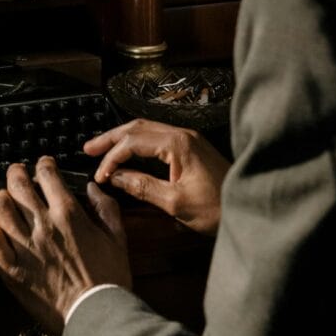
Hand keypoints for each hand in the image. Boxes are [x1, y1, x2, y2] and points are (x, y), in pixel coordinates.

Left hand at [0, 157, 131, 335]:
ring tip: (5, 199)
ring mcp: (26, 247)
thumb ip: (106, 207)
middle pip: (18, 184)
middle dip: (16, 173)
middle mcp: (44, 225)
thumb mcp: (118, 237)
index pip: (47, 174)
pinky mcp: (13, 269)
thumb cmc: (109, 279)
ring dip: (1, 198)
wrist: (96, 316)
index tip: (44, 166)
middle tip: (18, 173)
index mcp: (69, 214)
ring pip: (0, 208)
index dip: (43, 164)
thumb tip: (92, 188)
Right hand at [85, 119, 229, 236]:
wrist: (248, 206)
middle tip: (88, 148)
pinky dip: (138, 144)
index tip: (100, 175)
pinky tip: (128, 154)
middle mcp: (182, 134)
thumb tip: (115, 177)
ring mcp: (188, 139)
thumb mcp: (176, 203)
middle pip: (138, 127)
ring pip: (147, 130)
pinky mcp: (191, 148)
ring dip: (123, 139)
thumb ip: (142, 187)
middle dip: (111, 137)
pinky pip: (158, 138)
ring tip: (102, 149)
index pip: (133, 142)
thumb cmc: (216, 208)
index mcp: (178, 144)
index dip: (112, 157)